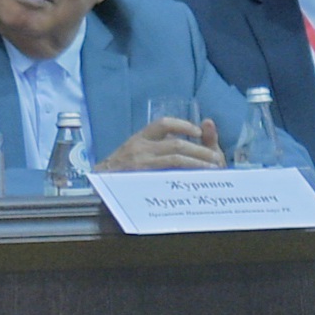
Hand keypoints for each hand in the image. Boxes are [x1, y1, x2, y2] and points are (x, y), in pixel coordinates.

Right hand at [98, 115, 223, 170]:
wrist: (98, 190)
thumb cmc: (120, 172)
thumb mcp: (136, 153)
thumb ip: (158, 146)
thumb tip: (192, 133)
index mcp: (139, 139)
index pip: (163, 124)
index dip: (183, 125)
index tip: (198, 131)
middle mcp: (139, 148)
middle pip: (176, 144)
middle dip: (201, 150)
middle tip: (216, 158)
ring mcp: (140, 165)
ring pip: (176, 159)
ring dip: (198, 163)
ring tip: (213, 168)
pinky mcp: (142, 181)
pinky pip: (169, 177)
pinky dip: (186, 177)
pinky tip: (198, 181)